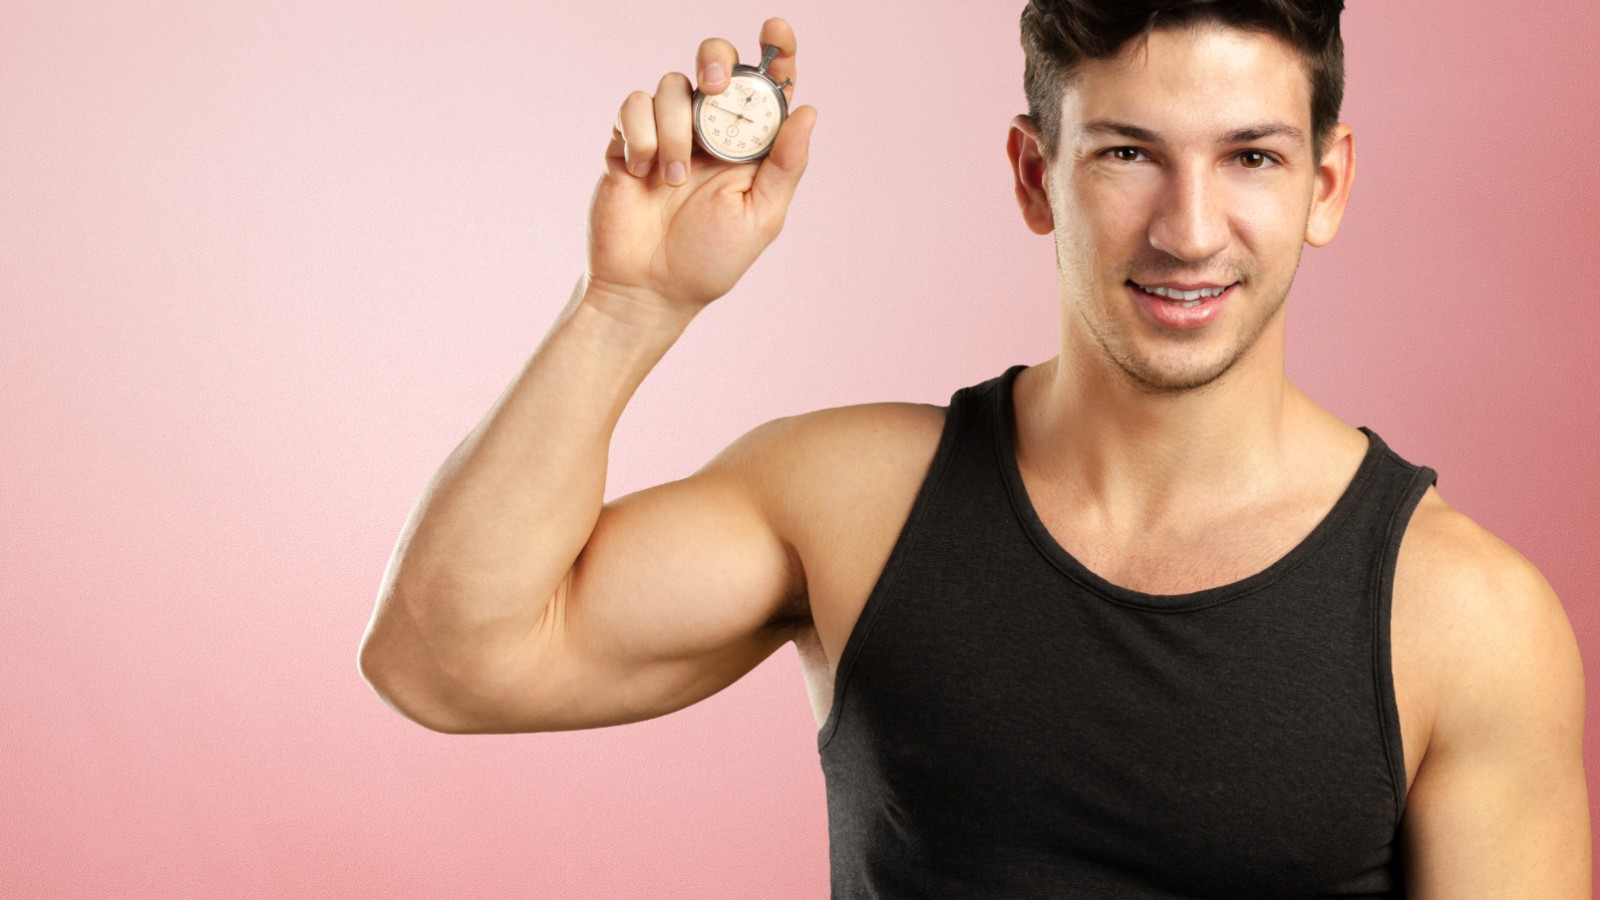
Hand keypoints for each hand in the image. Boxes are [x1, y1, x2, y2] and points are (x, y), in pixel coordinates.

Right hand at [583, 17, 816, 322]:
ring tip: (672, 181)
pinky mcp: (628, 140)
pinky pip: (632, 106)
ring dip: (673, 130)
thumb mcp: (761, 216)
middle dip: (716, 61)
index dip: (776, 52)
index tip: (777, 29)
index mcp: (749, 146)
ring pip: (672, 86)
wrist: (647, 289)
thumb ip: (784, 164)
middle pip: (715, 64)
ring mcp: (667, 133)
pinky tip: (641, 175)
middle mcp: (710, 132)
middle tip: (715, 84)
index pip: (767, 87)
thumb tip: (808, 110)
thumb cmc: (710, 261)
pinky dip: (639, 137)